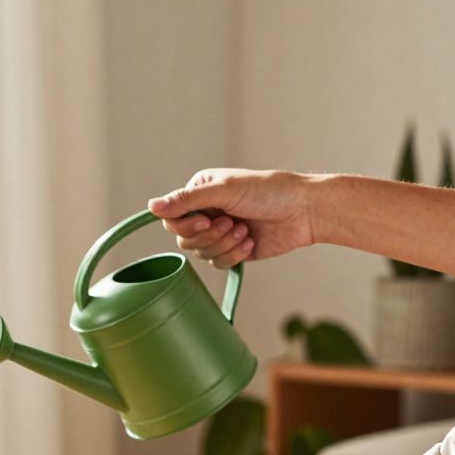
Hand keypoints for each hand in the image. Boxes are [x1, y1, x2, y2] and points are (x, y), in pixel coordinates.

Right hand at [147, 168, 316, 268]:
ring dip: (224, 244)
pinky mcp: (233, 250)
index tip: (206, 218)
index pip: (171, 218)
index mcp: (199, 193)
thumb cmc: (268, 191)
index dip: (185, 224)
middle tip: (231, 223)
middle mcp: (205, 212)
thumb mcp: (224, 191)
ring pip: (200, 254)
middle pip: (183, 239)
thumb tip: (150, 206)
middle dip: (208, 235)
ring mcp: (219, 233)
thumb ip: (186, 200)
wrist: (304, 211)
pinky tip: (251, 240)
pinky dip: (234, 254)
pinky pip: (218, 263)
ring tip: (244, 230)